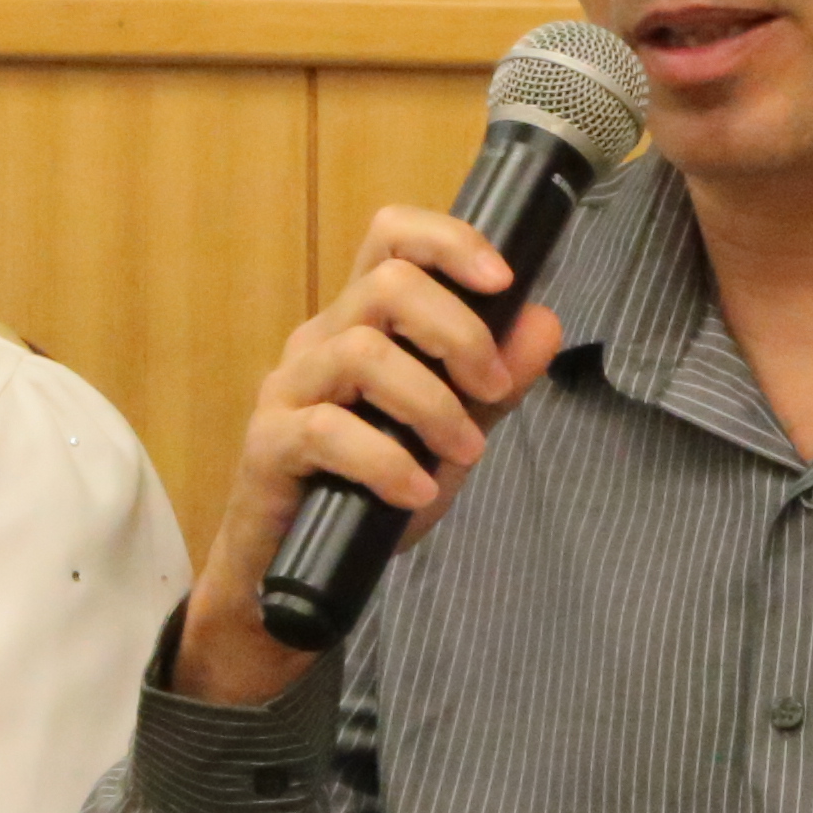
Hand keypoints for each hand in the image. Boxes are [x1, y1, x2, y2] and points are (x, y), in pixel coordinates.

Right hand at [171, 203, 569, 705]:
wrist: (296, 577)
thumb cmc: (369, 495)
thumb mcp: (450, 436)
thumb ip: (495, 384)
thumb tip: (545, 323)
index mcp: (361, 321)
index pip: (393, 236)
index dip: (450, 241)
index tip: (504, 281)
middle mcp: (320, 339)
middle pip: (388, 284)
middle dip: (459, 333)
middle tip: (492, 390)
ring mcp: (289, 389)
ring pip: (363, 354)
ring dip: (433, 404)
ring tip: (465, 454)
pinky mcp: (268, 445)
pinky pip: (329, 431)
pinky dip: (387, 462)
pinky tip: (416, 492)